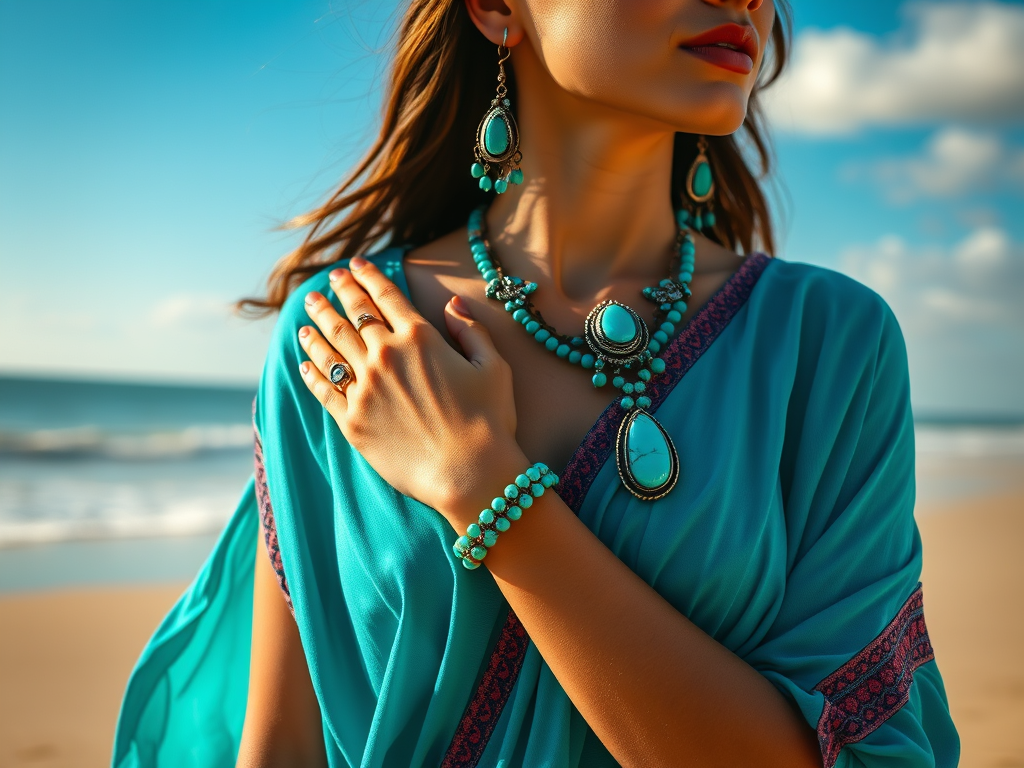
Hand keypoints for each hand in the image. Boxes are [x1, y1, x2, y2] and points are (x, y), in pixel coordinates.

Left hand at [297, 257, 525, 523]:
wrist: (469, 473)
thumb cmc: (489, 421)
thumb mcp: (493, 366)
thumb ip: (471, 330)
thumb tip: (453, 303)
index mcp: (419, 337)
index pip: (384, 296)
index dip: (368, 275)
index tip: (355, 265)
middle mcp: (385, 357)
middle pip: (352, 315)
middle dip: (338, 293)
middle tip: (327, 282)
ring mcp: (364, 389)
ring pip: (331, 347)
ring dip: (317, 325)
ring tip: (308, 313)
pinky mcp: (352, 421)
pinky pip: (323, 389)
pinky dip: (312, 371)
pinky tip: (304, 362)